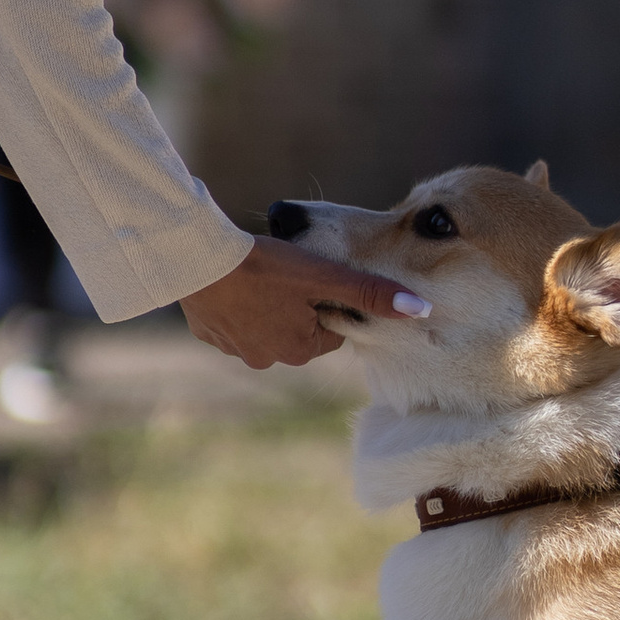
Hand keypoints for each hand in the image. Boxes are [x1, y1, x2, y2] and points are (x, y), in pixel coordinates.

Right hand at [180, 235, 428, 369]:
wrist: (198, 259)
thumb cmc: (266, 266)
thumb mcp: (325, 275)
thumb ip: (372, 292)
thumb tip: (421, 310)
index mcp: (301, 350)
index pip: (331, 325)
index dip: (326, 297)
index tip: (312, 277)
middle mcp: (269, 360)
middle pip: (299, 327)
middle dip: (297, 303)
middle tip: (285, 273)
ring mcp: (236, 351)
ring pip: (265, 323)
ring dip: (267, 303)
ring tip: (259, 275)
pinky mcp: (209, 336)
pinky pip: (233, 321)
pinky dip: (237, 304)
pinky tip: (234, 282)